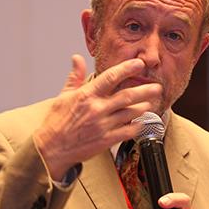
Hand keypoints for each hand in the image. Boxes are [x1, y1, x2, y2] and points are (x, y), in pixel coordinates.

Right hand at [33, 54, 161, 179]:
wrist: (51, 149)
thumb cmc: (56, 122)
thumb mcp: (63, 96)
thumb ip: (75, 77)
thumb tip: (77, 58)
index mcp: (86, 96)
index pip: (110, 77)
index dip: (127, 69)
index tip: (139, 64)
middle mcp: (96, 109)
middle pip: (127, 96)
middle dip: (145, 90)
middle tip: (156, 87)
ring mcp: (103, 126)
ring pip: (130, 113)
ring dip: (143, 107)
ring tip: (150, 103)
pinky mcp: (106, 140)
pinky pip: (128, 131)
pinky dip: (137, 126)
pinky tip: (141, 122)